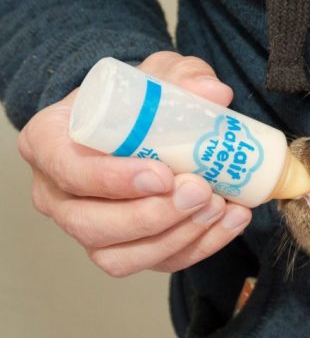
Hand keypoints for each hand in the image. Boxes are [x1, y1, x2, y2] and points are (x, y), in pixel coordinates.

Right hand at [17, 51, 251, 276]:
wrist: (147, 124)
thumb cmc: (138, 100)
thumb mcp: (157, 74)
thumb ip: (183, 76)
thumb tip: (215, 93)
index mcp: (49, 144)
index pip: (69, 172)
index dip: (113, 180)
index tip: (162, 174)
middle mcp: (59, 196)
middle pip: (92, 226)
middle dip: (152, 216)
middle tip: (200, 191)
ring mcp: (91, 229)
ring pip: (121, 257)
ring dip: (177, 237)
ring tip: (218, 206)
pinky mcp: (128, 250)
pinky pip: (158, 263)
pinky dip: (200, 247)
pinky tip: (231, 220)